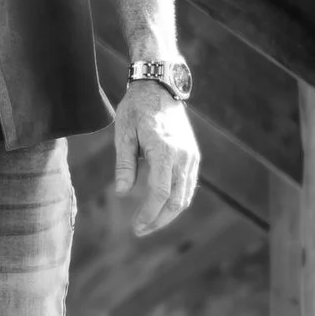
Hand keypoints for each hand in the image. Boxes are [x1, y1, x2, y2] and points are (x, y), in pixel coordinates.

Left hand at [112, 81, 199, 237]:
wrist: (160, 84)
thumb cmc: (137, 107)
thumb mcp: (123, 132)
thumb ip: (125, 164)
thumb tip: (122, 193)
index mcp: (164, 150)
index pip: (160, 193)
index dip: (149, 214)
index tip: (136, 227)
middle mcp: (182, 155)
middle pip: (177, 200)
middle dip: (159, 219)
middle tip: (140, 230)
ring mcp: (190, 155)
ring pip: (185, 195)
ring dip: (169, 213)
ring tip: (149, 222)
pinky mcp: (192, 154)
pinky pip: (188, 184)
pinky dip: (176, 199)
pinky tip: (161, 206)